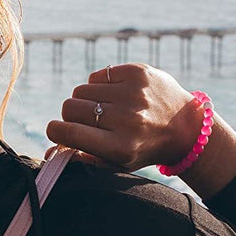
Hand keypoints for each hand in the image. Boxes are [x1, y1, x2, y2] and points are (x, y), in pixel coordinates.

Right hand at [43, 63, 201, 170]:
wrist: (186, 127)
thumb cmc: (143, 148)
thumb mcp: (117, 163)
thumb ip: (82, 158)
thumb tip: (49, 151)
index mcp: (120, 147)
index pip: (67, 132)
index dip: (55, 130)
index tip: (58, 131)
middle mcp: (128, 120)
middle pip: (70, 107)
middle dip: (71, 115)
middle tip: (88, 121)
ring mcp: (134, 93)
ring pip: (81, 90)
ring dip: (87, 100)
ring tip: (106, 109)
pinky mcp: (138, 73)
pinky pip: (98, 75)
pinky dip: (101, 85)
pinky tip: (117, 95)